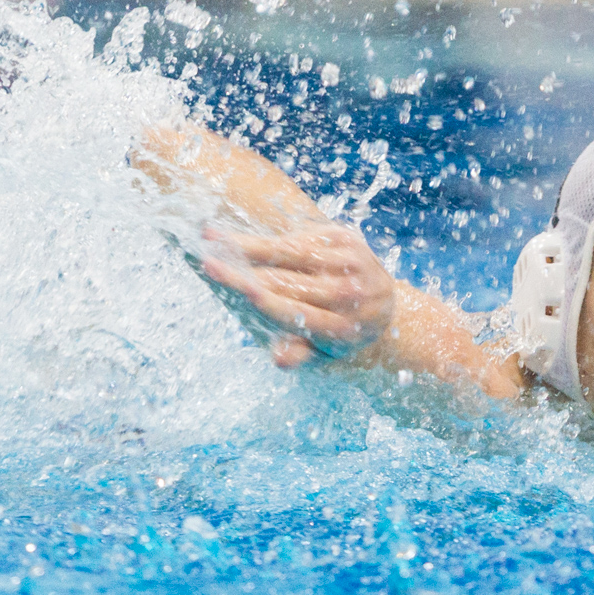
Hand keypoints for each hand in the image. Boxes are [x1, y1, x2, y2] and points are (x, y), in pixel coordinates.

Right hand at [201, 224, 396, 368]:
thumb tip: (278, 358)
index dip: (264, 300)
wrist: (387, 306)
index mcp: (342, 326)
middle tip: (205, 260)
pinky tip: (241, 240)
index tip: (238, 289)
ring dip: (248, 244)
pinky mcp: (348, 238)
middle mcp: (350, 292)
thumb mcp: (325, 354)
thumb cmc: (343, 334)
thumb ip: (301, 356)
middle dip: (242, 269)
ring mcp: (351, 261)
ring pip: (290, 251)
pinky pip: (301, 237)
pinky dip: (271, 239)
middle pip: (286, 279)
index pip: (294, 312)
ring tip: (212, 236)